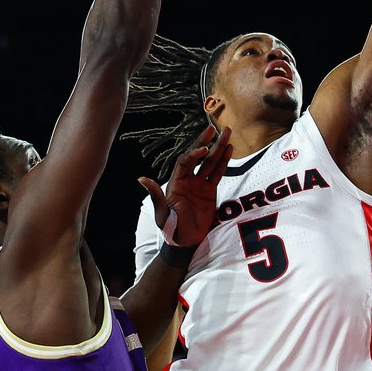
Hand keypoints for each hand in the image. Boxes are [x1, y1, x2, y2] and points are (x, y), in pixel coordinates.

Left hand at [138, 126, 231, 246]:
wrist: (184, 242)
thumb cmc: (170, 228)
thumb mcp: (161, 214)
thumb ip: (156, 196)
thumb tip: (142, 178)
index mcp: (176, 182)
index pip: (185, 163)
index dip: (194, 155)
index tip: (204, 149)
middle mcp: (187, 180)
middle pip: (198, 157)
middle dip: (206, 142)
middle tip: (214, 128)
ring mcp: (199, 184)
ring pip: (210, 162)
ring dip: (218, 148)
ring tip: (227, 133)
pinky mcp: (210, 191)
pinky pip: (217, 173)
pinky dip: (224, 162)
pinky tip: (230, 149)